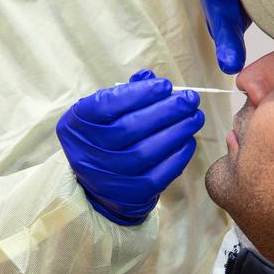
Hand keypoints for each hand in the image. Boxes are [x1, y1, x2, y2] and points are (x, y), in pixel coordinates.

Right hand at [56, 69, 204, 224]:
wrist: (97, 186)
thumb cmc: (104, 137)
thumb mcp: (103, 113)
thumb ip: (125, 92)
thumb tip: (150, 78)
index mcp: (77, 125)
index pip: (106, 105)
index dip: (138, 93)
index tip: (165, 85)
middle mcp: (87, 152)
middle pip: (129, 128)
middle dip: (166, 111)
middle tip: (190, 99)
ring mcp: (108, 177)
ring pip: (146, 152)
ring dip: (176, 131)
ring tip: (195, 117)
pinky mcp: (129, 195)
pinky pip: (158, 175)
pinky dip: (177, 156)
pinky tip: (188, 140)